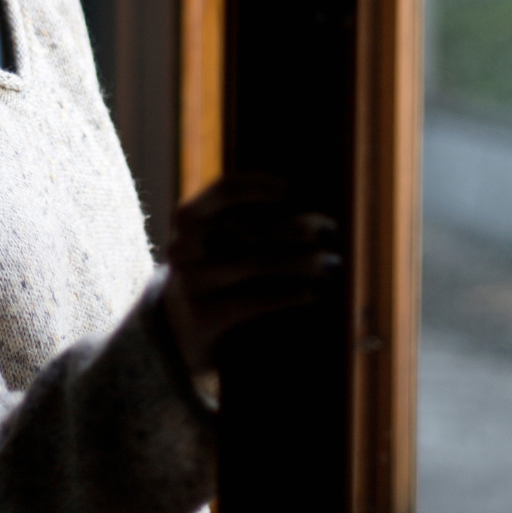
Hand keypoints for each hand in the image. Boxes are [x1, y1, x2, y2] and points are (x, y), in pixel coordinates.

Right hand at [161, 173, 339, 375]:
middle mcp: (184, 245)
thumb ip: (248, 218)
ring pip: (255, 262)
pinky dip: (290, 293)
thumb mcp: (217, 237)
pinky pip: (255, 299)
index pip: (225, 190)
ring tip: (332, 263)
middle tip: (330, 229)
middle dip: (297, 226)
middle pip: (250, 228)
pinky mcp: (203, 315)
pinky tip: (314, 292)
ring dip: (302, 261)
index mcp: (188, 216)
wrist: (179, 326)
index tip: (297, 190)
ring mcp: (191, 281)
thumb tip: (310, 206)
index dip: (262, 186)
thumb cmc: (217, 269)